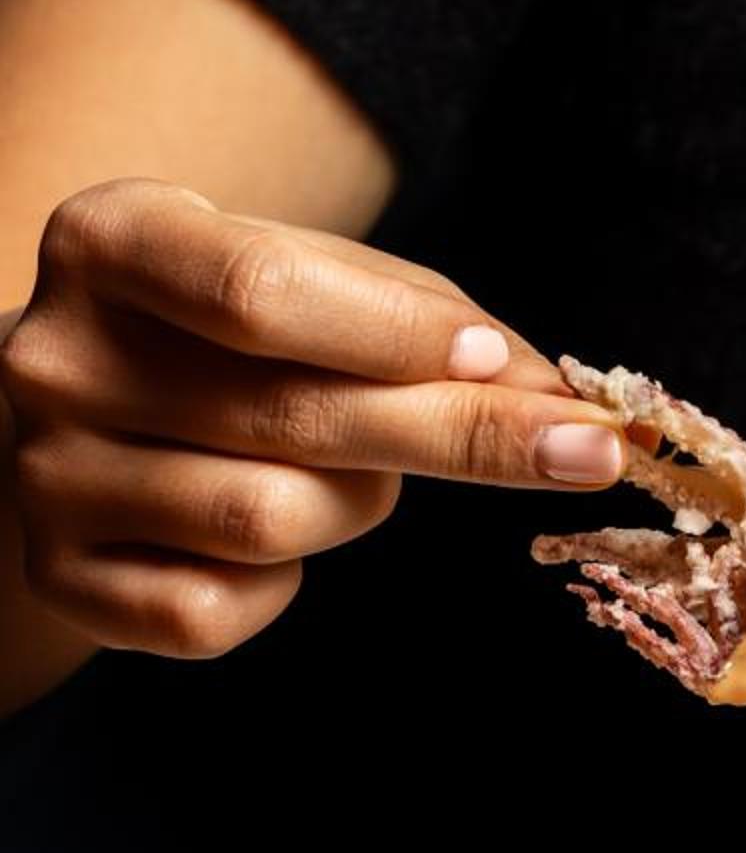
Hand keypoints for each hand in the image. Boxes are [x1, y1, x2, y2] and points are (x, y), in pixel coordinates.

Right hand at [0, 178, 625, 658]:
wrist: (74, 413)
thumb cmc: (219, 334)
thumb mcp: (302, 278)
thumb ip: (418, 316)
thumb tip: (545, 390)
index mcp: (108, 241)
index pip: (264, 291)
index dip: (401, 336)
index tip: (511, 365)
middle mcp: (57, 356)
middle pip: (296, 416)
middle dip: (462, 436)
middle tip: (585, 449)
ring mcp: (49, 477)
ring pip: (270, 520)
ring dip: (356, 506)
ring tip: (351, 474)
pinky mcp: (60, 580)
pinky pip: (217, 611)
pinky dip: (276, 588)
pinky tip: (266, 542)